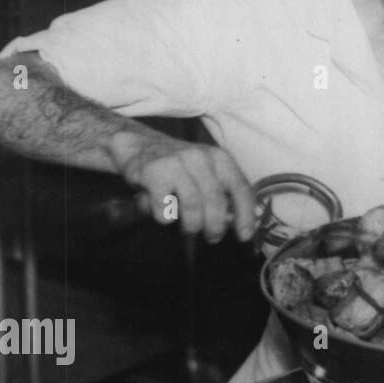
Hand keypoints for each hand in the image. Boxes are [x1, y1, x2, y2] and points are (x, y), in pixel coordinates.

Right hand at [109, 129, 255, 242]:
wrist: (138, 144)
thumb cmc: (178, 165)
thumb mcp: (206, 172)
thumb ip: (222, 192)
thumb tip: (235, 222)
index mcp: (220, 158)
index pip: (241, 188)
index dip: (245, 215)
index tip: (245, 235)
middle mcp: (201, 158)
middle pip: (217, 202)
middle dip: (216, 226)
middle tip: (213, 237)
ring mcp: (177, 164)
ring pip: (193, 207)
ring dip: (192, 225)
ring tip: (188, 228)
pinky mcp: (154, 173)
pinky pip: (165, 209)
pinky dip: (165, 218)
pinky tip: (162, 211)